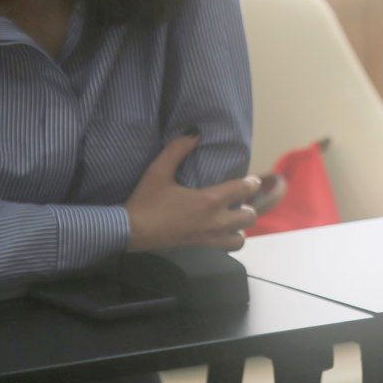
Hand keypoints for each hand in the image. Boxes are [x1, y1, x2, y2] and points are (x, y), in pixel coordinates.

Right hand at [124, 132, 261, 252]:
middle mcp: (215, 221)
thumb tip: (194, 132)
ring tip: (230, 218)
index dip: (252, 183)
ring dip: (240, 227)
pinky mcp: (202, 250)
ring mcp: (210, 239)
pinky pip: (226, 248)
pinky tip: (218, 232)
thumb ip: (177, 149)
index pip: (243, 190)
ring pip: (241, 237)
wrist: (130, 232)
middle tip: (237, 200)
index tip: (251, 179)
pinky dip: (228, 240)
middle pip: (249, 216)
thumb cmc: (145, 202)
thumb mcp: (158, 171)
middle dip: (247, 206)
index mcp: (209, 200)